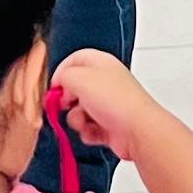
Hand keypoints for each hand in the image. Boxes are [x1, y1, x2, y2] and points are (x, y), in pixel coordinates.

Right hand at [45, 47, 159, 155]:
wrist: (138, 130)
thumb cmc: (116, 101)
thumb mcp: (78, 78)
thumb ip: (63, 76)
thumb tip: (60, 84)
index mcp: (101, 63)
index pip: (75, 60)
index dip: (61, 72)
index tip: (54, 87)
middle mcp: (106, 82)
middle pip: (76, 88)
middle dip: (67, 100)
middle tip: (66, 105)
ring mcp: (109, 105)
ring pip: (80, 111)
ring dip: (76, 119)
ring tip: (84, 122)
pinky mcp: (111, 125)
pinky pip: (89, 129)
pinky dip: (88, 132)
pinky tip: (93, 132)